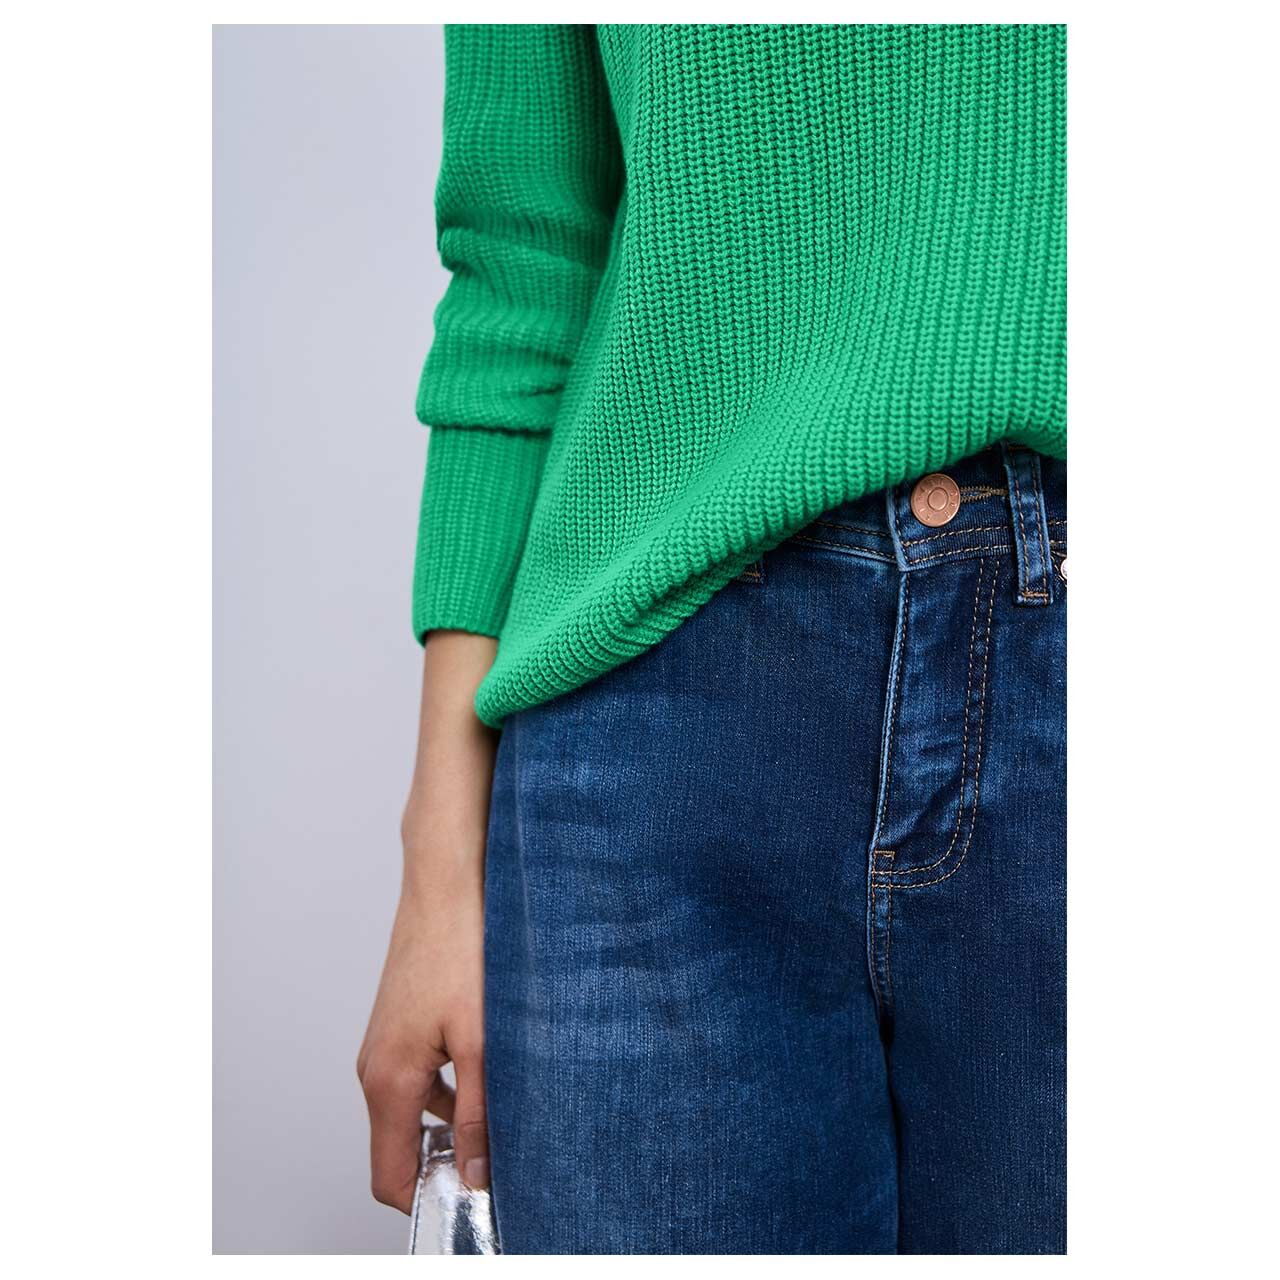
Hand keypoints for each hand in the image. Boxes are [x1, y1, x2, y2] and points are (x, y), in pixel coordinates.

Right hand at [357, 632, 497, 1212]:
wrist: (451, 871)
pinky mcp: (410, 1017)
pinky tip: (507, 1067)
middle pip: (407, 1145)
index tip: (477, 1213)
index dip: (431, 1204)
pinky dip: (462, 1088)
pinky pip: (430, 1074)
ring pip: (423, 1109)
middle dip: (453, 1165)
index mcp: (389, 1079)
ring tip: (517, 1115)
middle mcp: (379, 1064)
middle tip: (511, 1165)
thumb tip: (482, 1174)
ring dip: (463, 1123)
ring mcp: (392, 1038)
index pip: (392, 1177)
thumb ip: (485, 1114)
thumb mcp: (485, 1039)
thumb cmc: (462, 942)